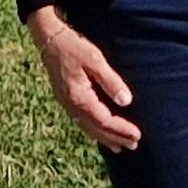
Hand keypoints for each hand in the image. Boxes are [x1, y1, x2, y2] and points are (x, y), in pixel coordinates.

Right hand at [29, 10, 141, 151]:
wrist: (50, 40)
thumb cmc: (73, 47)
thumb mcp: (94, 59)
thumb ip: (110, 80)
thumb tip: (126, 101)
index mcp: (79, 97)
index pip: (104, 120)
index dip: (121, 129)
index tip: (137, 135)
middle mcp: (72, 106)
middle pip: (97, 129)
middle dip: (116, 138)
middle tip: (134, 145)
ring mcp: (67, 105)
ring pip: (88, 128)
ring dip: (105, 138)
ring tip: (121, 146)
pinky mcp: (67, 101)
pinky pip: (82, 122)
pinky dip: (94, 131)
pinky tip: (101, 133)